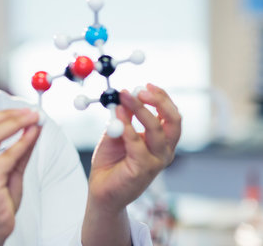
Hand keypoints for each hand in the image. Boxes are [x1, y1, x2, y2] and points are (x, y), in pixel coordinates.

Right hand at [0, 109, 40, 245]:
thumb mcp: (8, 172)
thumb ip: (19, 151)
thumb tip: (33, 128)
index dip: (1, 114)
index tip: (20, 110)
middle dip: (10, 115)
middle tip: (30, 112)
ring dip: (16, 123)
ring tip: (33, 118)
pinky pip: (7, 155)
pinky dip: (22, 142)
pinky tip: (32, 135)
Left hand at [89, 83, 180, 212]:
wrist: (102, 191)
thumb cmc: (111, 163)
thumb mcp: (116, 133)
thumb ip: (121, 118)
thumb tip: (122, 97)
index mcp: (161, 141)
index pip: (171, 115)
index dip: (162, 98)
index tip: (146, 85)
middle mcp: (164, 151)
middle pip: (173, 121)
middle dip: (159, 101)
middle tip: (141, 89)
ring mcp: (156, 161)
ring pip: (157, 130)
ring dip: (140, 109)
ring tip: (124, 97)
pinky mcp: (144, 169)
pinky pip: (137, 143)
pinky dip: (127, 127)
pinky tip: (117, 118)